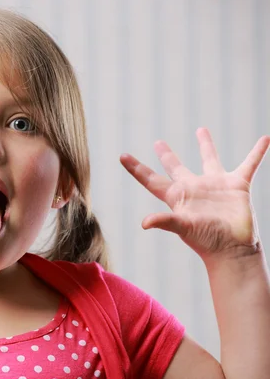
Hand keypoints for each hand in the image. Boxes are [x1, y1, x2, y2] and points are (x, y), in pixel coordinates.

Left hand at [120, 127, 269, 260]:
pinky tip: (264, 139)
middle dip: (166, 155)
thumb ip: (164, 221)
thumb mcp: (183, 228)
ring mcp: (215, 185)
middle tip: (158, 142)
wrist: (233, 249)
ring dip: (206, 145)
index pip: (151, 179)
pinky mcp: (237, 186)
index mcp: (176, 196)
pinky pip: (249, 164)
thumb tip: (144, 223)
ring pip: (210, 159)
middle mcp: (194, 188)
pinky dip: (257, 153)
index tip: (122, 156)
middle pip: (176, 167)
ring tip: (200, 129)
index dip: (136, 168)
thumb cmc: (206, 241)